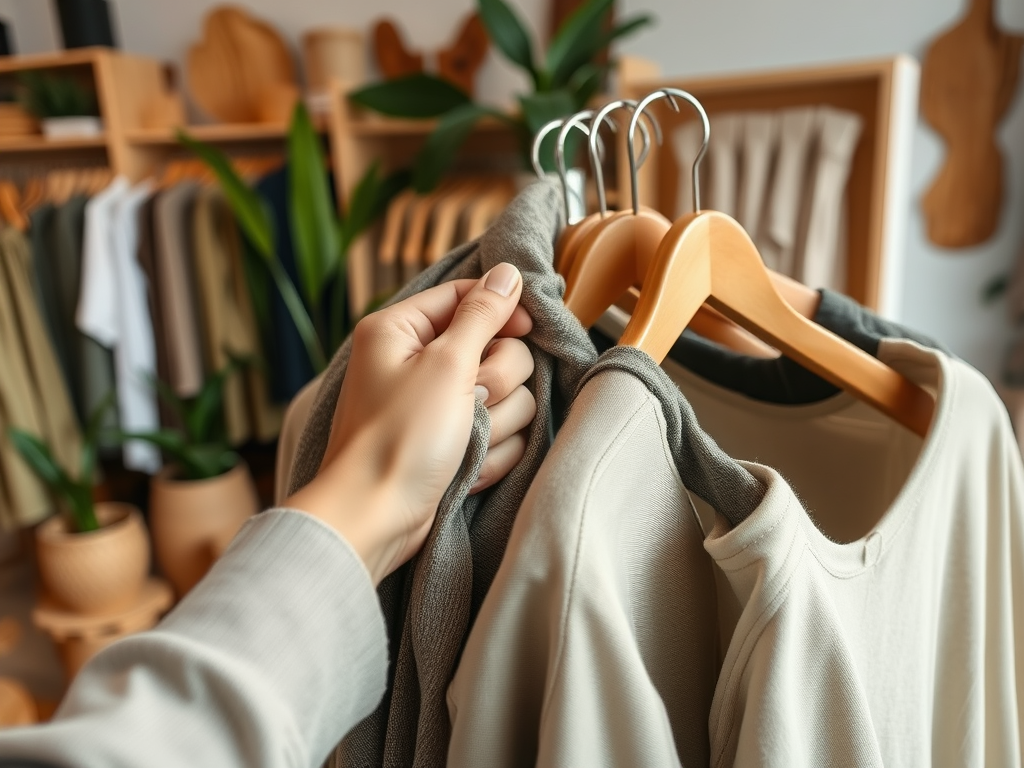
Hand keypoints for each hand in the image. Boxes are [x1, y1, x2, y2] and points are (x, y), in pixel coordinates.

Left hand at [284, 263, 535, 583]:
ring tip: (465, 444)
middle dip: (497, 381)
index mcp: (401, 329)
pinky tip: (466, 469)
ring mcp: (436, 406)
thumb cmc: (399, 439)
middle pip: (498, 348)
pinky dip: (489, 453)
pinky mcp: (452, 442)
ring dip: (496, 423)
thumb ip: (482, 316)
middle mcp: (415, 362)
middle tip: (473, 400)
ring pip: (507, 396)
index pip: (469, 296)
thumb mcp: (445, 365)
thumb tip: (507, 274)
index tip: (525, 330)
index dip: (503, 313)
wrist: (375, 518)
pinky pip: (498, 434)